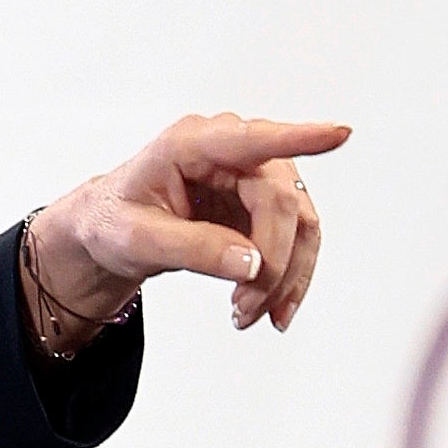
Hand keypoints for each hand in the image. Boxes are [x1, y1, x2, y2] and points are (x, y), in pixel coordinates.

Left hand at [29, 114, 351, 334]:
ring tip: (251, 314)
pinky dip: (287, 278)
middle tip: (247, 308)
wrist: (108, 234)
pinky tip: (269, 307)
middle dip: (272, 263)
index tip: (338, 133)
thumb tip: (250, 262)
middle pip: (279, 202)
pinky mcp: (262, 204)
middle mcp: (229, 153)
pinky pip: (296, 240)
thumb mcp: (136, 239)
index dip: (298, 138)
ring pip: (298, 224)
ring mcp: (252, 176)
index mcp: (189, 144)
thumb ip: (191, 248)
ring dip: (285, 276)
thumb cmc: (112, 221)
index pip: (250, 140)